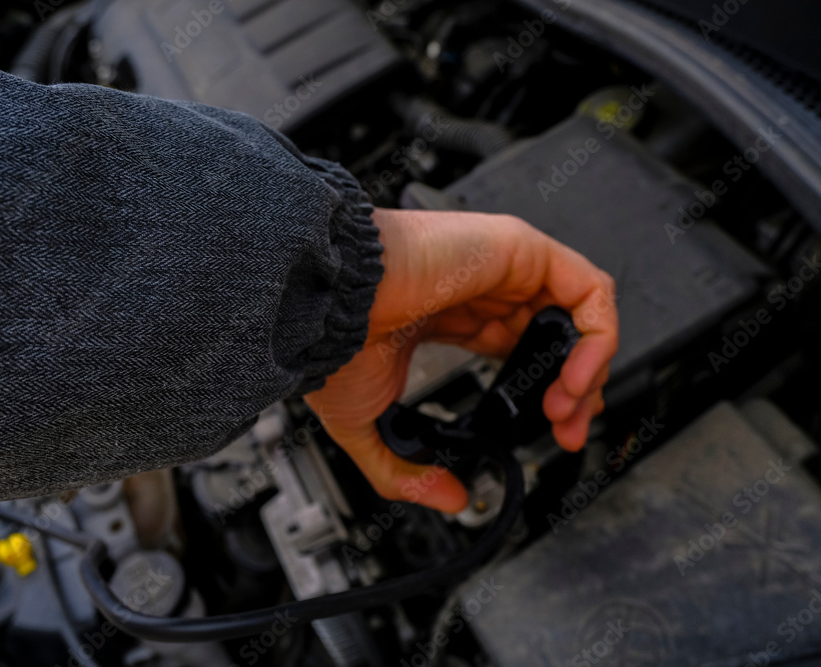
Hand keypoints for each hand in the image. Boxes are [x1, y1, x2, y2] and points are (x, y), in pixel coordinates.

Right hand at [305, 208, 618, 512]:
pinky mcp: (521, 249)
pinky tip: (572, 380)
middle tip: (568, 430)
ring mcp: (503, 267)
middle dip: (577, 391)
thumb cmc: (334, 344)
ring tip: (567, 410)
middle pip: (556, 336)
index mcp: (451, 316)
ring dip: (589, 369)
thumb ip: (406, 470)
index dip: (547, 390)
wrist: (329, 308)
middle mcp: (482, 288)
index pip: (519, 347)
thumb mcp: (367, 426)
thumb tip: (449, 499)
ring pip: (580, 315)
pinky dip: (597, 339)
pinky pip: (588, 290)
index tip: (553, 428)